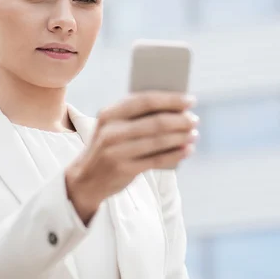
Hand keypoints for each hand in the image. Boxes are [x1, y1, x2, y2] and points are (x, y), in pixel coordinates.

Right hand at [65, 91, 198, 223]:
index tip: (190, 100)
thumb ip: (136, 117)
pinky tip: (187, 150)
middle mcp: (111, 131)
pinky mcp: (124, 169)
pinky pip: (156, 160)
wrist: (85, 178)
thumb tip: (176, 109)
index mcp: (109, 114)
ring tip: (194, 134)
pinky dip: (175, 154)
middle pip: (154, 122)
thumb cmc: (108, 147)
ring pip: (158, 141)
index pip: (144, 101)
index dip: (170, 99)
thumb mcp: (112, 127)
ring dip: (180, 137)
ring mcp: (116, 151)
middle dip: (179, 120)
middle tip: (194, 119)